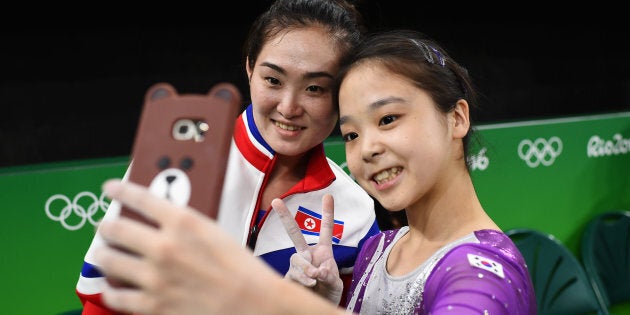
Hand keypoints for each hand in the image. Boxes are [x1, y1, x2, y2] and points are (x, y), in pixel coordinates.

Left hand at [94, 179, 345, 314]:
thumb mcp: (214, 232)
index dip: (120, 190)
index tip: (110, 189)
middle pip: (115, 229)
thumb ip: (185, 224)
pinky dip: (111, 290)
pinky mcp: (152, 305)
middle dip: (105, 226)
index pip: (140, 198)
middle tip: (105, 227)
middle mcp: (163, 246)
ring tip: (102, 255)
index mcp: (182, 222)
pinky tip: (112, 287)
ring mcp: (154, 277)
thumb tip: (160, 221)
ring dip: (102, 255)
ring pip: (107, 261)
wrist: (252, 303)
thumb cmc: (239, 268)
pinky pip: (116, 296)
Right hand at [272, 194, 343, 303]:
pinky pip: (292, 275)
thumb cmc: (328, 292)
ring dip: (306, 268)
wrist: (317, 305)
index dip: (327, 213)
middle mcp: (307, 255)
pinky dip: (302, 280)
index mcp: (322, 251)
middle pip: (294, 234)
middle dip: (285, 217)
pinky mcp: (288, 278)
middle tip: (275, 201)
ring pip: (296, 259)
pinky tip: (310, 286)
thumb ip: (330, 275)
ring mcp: (296, 266)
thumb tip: (318, 270)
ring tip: (315, 280)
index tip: (328, 195)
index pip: (325, 230)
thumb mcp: (336, 284)